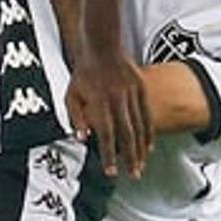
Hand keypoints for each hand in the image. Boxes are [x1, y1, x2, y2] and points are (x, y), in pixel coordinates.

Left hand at [65, 51, 150, 177]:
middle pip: (127, 135)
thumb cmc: (85, 72)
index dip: (109, 155)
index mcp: (99, 103)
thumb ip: (76, 118)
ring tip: (141, 166)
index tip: (112, 172)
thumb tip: (82, 138)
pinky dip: (149, 133)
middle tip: (133, 175)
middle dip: (131, 158)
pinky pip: (148, 115)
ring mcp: (132, 94)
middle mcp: (117, 100)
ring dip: (141, 150)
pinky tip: (149, 146)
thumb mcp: (71, 95)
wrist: (102, 46)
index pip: (106, 135)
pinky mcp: (142, 88)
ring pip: (140, 127)